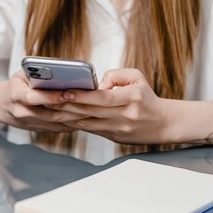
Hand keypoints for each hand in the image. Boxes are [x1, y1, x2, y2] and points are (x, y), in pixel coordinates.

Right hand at [0, 70, 89, 132]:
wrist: (1, 105)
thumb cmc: (15, 84)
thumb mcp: (20, 74)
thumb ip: (37, 71)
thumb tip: (61, 69)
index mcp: (16, 95)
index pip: (34, 98)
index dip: (51, 97)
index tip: (68, 92)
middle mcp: (22, 112)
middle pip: (50, 114)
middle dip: (70, 108)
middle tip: (89, 102)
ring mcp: (31, 124)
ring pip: (56, 123)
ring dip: (74, 117)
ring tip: (91, 109)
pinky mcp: (39, 130)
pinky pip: (58, 129)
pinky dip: (72, 123)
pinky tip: (85, 117)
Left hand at [46, 69, 171, 143]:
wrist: (163, 123)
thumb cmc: (147, 97)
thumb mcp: (137, 77)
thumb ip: (116, 74)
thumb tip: (97, 83)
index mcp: (131, 98)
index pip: (102, 97)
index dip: (82, 96)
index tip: (65, 92)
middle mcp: (125, 115)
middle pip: (91, 111)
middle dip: (67, 106)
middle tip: (48, 100)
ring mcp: (119, 129)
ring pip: (88, 123)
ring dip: (67, 117)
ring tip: (50, 110)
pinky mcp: (114, 137)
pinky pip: (92, 129)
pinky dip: (77, 123)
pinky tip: (63, 118)